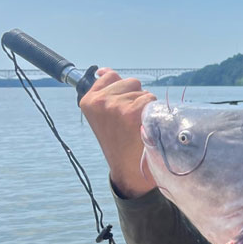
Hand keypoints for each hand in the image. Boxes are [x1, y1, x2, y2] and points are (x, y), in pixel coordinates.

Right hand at [79, 68, 157, 197]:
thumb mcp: (103, 117)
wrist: (129, 172)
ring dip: (146, 106)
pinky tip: (146, 127)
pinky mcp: (133, 112)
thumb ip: (105, 92)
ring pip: (143, 92)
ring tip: (139, 126)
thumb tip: (104, 71)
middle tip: (132, 122)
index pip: (109, 76)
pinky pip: (151, 101)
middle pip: (131, 82)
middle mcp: (100, 102)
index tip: (122, 107)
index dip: (122, 89)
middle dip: (135, 98)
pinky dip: (154, 113)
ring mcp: (116, 106)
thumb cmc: (119, 144)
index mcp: (88, 101)